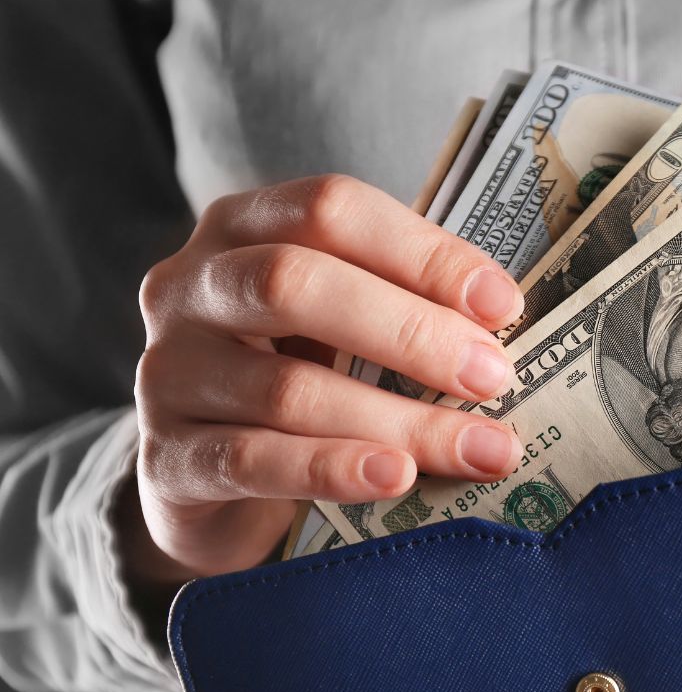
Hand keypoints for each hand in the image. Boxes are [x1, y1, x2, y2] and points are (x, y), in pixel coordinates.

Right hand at [125, 175, 524, 585]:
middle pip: (295, 283)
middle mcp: (190, 287)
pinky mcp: (166, 459)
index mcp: (242, 227)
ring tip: (480, 449)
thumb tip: (506, 320)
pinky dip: (332, 469)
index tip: (503, 305)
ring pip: (285, 388)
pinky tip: (395, 477)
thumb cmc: (297, 373)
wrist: (210, 481)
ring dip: (398, 420)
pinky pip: (251, 461)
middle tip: (493, 376)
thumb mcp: (340, 320)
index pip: (332, 209)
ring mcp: (168, 373)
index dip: (423, 253)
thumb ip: (401, 301)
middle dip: (409, 331)